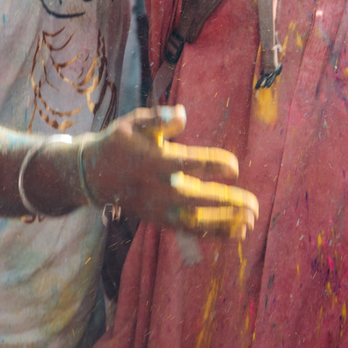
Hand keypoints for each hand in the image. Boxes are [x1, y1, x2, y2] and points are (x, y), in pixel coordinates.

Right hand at [82, 105, 258, 237]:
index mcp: (154, 160)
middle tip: (254, 204)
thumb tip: (182, 114)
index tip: (234, 167)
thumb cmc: (120, 142)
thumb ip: (158, 118)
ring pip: (195, 221)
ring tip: (250, 222)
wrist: (93, 175)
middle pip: (197, 198)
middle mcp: (158, 188)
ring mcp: (158, 208)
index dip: (214, 165)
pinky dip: (213, 232)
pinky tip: (237, 232)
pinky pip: (189, 230)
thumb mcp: (134, 123)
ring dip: (224, 223)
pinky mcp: (159, 220)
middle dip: (227, 203)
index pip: (190, 164)